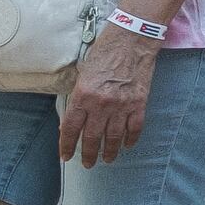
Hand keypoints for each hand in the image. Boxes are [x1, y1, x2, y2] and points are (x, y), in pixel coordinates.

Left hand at [56, 28, 155, 169]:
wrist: (132, 40)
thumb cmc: (105, 52)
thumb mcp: (83, 73)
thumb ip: (79, 96)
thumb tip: (75, 117)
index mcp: (82, 95)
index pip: (70, 128)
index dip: (66, 145)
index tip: (65, 156)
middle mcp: (101, 104)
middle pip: (92, 137)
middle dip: (88, 154)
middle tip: (87, 164)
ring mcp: (121, 105)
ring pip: (113, 136)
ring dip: (109, 151)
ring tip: (107, 159)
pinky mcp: (139, 103)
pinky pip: (134, 127)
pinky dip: (131, 139)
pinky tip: (127, 145)